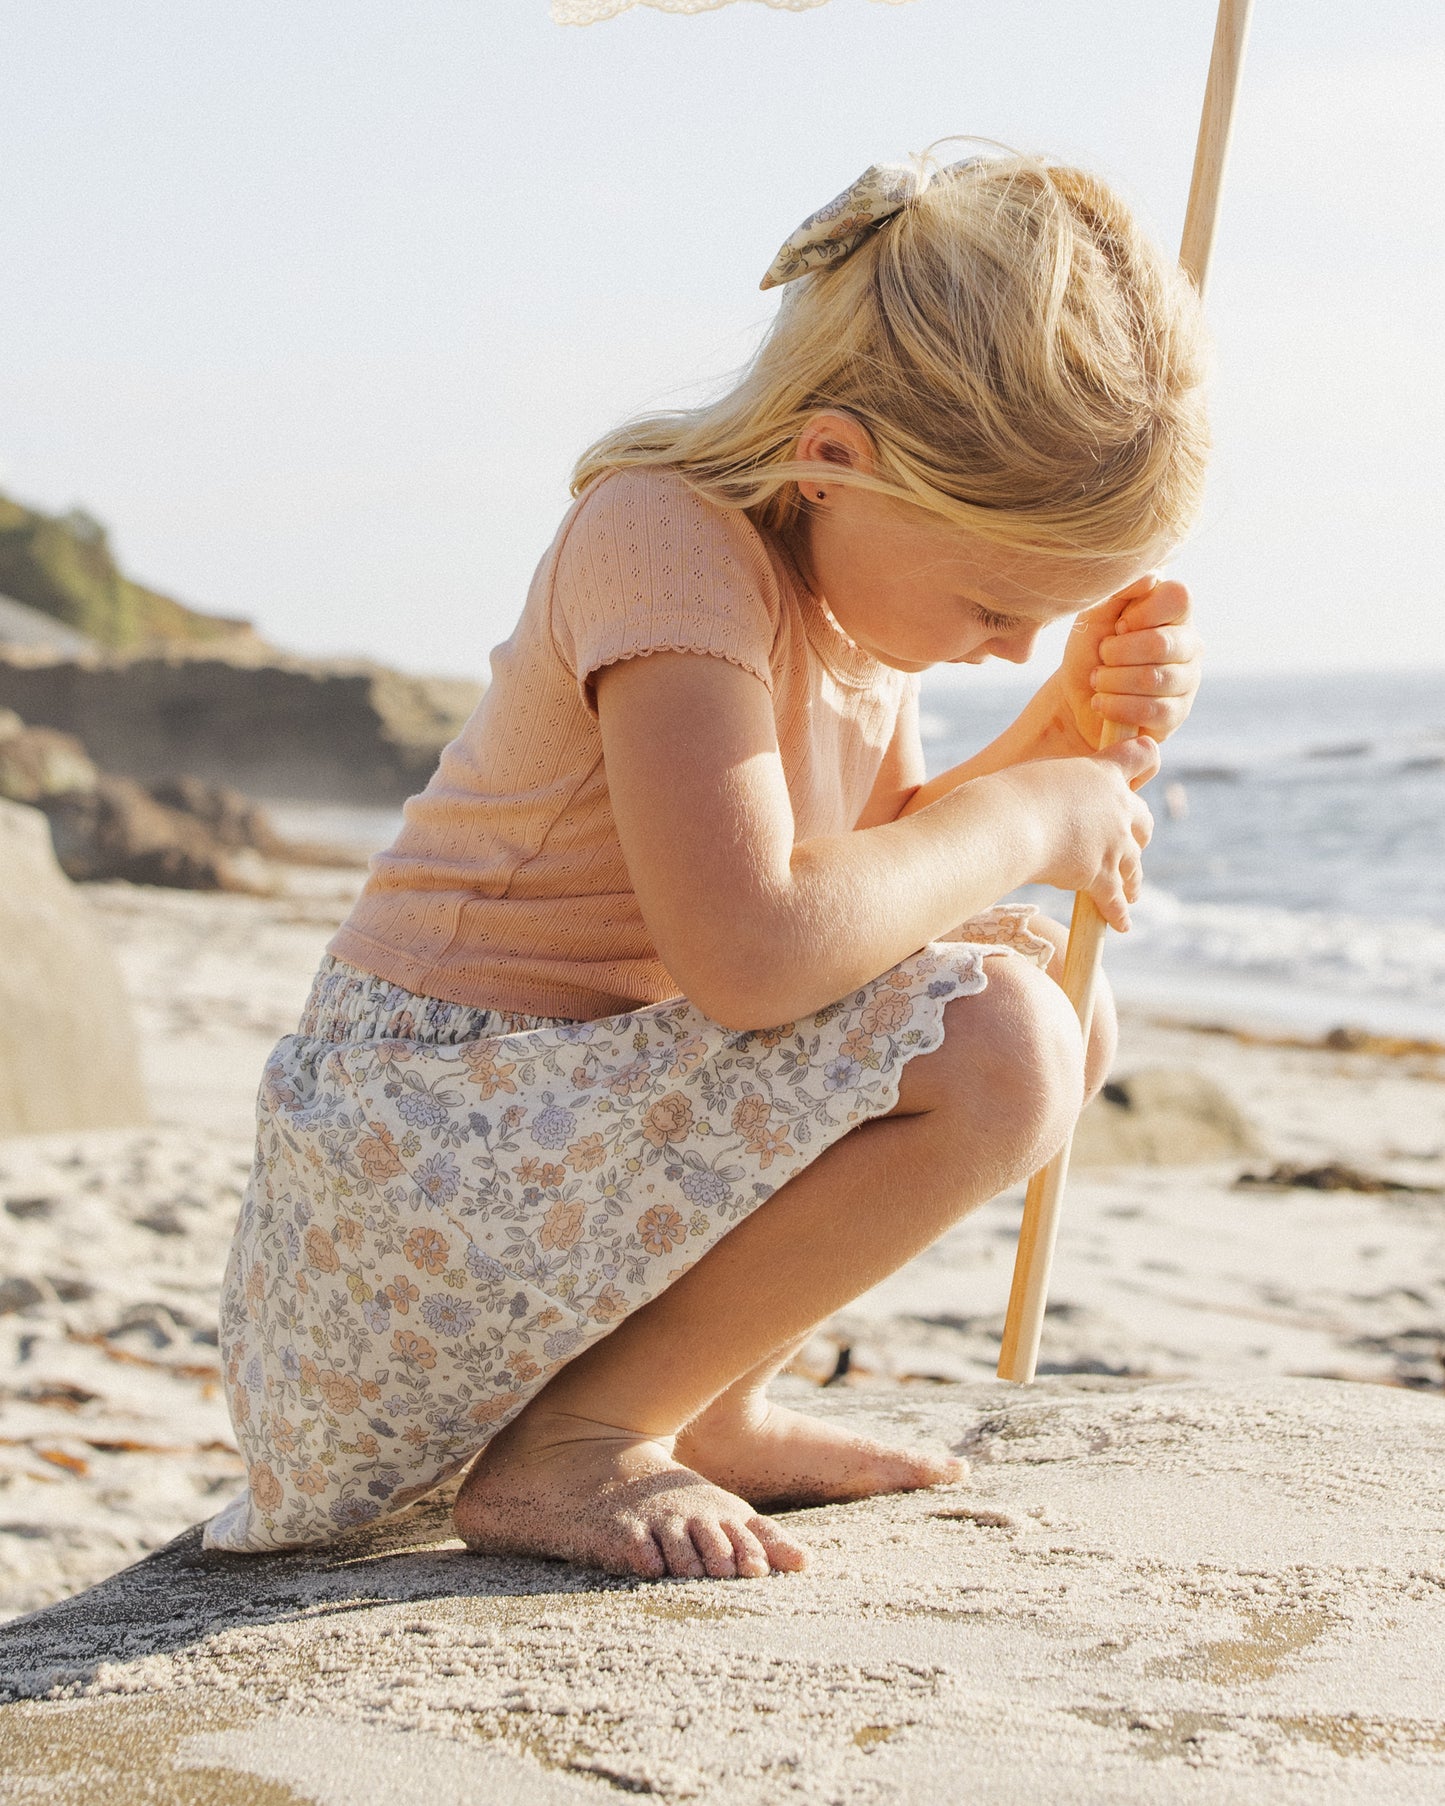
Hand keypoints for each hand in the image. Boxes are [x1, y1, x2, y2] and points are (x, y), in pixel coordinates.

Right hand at [998, 737, 1158, 931]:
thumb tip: (1040, 799)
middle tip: (1133, 844)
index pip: (1143, 756)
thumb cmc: (1009, 795)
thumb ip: (1055, 785)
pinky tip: (1122, 924)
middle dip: (1138, 833)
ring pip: (1134, 865)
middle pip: (1144, 821)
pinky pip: (1115, 900)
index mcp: (1104, 774)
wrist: (1009, 826)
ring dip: (1133, 878)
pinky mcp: (1101, 877)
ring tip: (1133, 891)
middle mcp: (1118, 809)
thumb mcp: (1037, 774)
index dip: (1144, 761)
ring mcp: (1113, 845)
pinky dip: (1118, 913)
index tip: (1143, 769)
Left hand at [1054, 575, 1201, 749]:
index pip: (1178, 597)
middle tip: (1102, 657)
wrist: (1075, 698)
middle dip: (1117, 653)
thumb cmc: (1089, 650)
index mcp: (1174, 613)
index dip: (1142, 612)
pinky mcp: (1177, 714)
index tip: (1118, 627)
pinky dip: (1116, 706)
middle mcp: (1189, 644)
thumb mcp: (1095, 615)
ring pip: (1153, 679)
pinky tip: (1102, 703)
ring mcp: (1187, 680)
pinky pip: (1152, 710)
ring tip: (1098, 681)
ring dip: (1112, 681)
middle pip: (1161, 643)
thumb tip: (1153, 577)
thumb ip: (1120, 590)